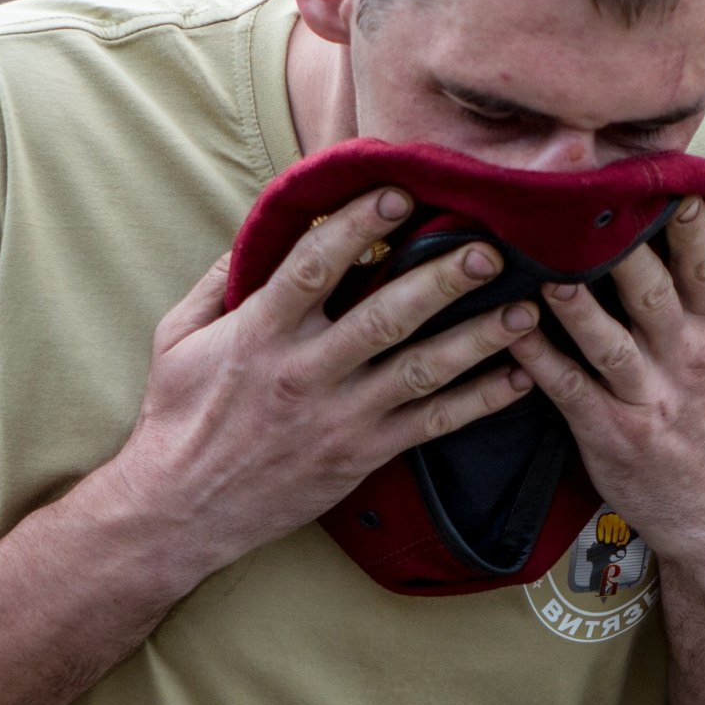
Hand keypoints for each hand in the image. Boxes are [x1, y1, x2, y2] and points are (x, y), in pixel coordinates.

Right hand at [105, 189, 541, 569]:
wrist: (180, 512)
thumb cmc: (178, 418)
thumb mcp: (178, 337)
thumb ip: (218, 281)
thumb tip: (257, 231)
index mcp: (259, 333)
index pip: (313, 265)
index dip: (357, 224)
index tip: (397, 192)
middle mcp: (305, 371)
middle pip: (385, 315)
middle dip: (442, 278)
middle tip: (490, 249)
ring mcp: (339, 417)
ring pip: (422, 370)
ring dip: (479, 338)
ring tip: (526, 309)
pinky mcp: (361, 454)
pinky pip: (431, 425)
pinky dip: (479, 402)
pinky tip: (519, 379)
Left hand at [506, 197, 704, 557]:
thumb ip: (693, 297)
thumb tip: (664, 228)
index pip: (701, 264)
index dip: (683, 220)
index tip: (662, 176)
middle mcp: (684, 357)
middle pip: (652, 291)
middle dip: (620, 247)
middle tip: (583, 201)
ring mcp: (647, 397)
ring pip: (608, 340)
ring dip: (575, 304)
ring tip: (544, 267)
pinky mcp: (611, 432)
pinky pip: (568, 388)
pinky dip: (537, 359)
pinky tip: (510, 332)